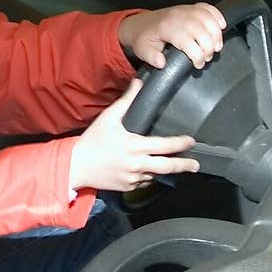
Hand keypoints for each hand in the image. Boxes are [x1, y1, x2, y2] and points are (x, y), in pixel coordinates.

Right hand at [69, 80, 198, 192]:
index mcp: (136, 146)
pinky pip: (143, 182)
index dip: (180, 144)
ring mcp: (134, 178)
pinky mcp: (128, 187)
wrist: (76, 165)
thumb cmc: (93, 140)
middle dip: (185, 165)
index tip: (191, 141)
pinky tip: (146, 170)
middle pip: (168, 166)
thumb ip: (127, 101)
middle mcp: (138, 164)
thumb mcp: (109, 118)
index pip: (165, 145)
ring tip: (171, 165)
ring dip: (163, 169)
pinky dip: (147, 176)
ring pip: (156, 175)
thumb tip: (138, 83)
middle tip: (195, 164)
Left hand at [118, 2, 225, 70]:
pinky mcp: (190, 8)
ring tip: (216, 47)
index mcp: (166, 27)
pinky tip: (221, 26)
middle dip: (209, 47)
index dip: (197, 55)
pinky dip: (217, 16)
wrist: (141, 24)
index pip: (187, 41)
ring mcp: (185, 10)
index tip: (198, 64)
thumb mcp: (143, 50)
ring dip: (216, 34)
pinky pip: (208, 8)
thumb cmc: (144, 37)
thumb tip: (162, 63)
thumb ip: (152, 57)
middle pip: (201, 30)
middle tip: (207, 58)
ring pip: (208, 19)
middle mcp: (177, 17)